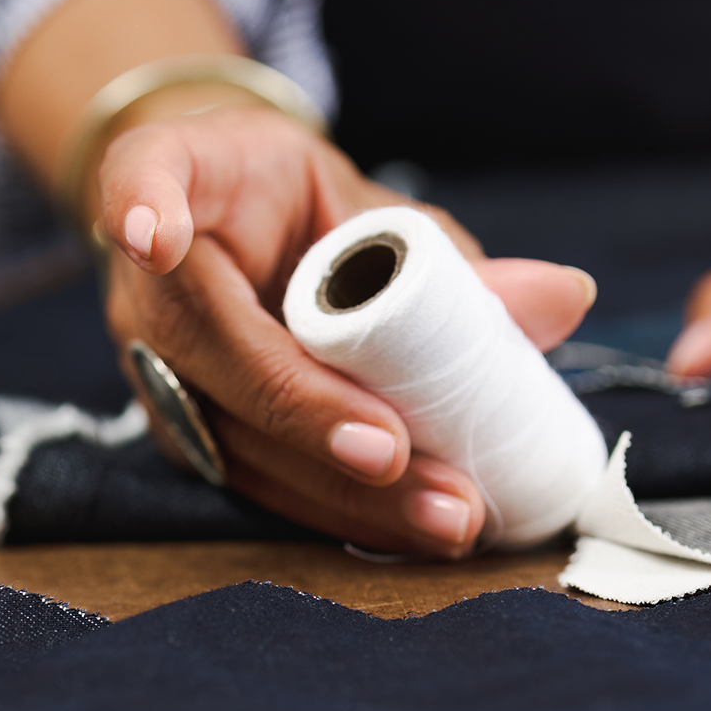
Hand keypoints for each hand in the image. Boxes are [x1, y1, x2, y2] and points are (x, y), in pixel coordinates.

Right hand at [96, 104, 596, 555]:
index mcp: (177, 179)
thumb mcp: (364, 201)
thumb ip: (447, 256)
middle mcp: (145, 282)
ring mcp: (152, 365)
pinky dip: (337, 509)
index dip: (146, 209)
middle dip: (314, 419)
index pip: (143, 179)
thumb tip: (567, 297)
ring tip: (445, 517)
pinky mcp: (186, 434)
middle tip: (409, 461)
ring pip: (233, 438)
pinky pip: (256, 480)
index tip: (158, 238)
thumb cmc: (297, 205)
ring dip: (340, 488)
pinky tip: (411, 531)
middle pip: (215, 352)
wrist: (230, 240)